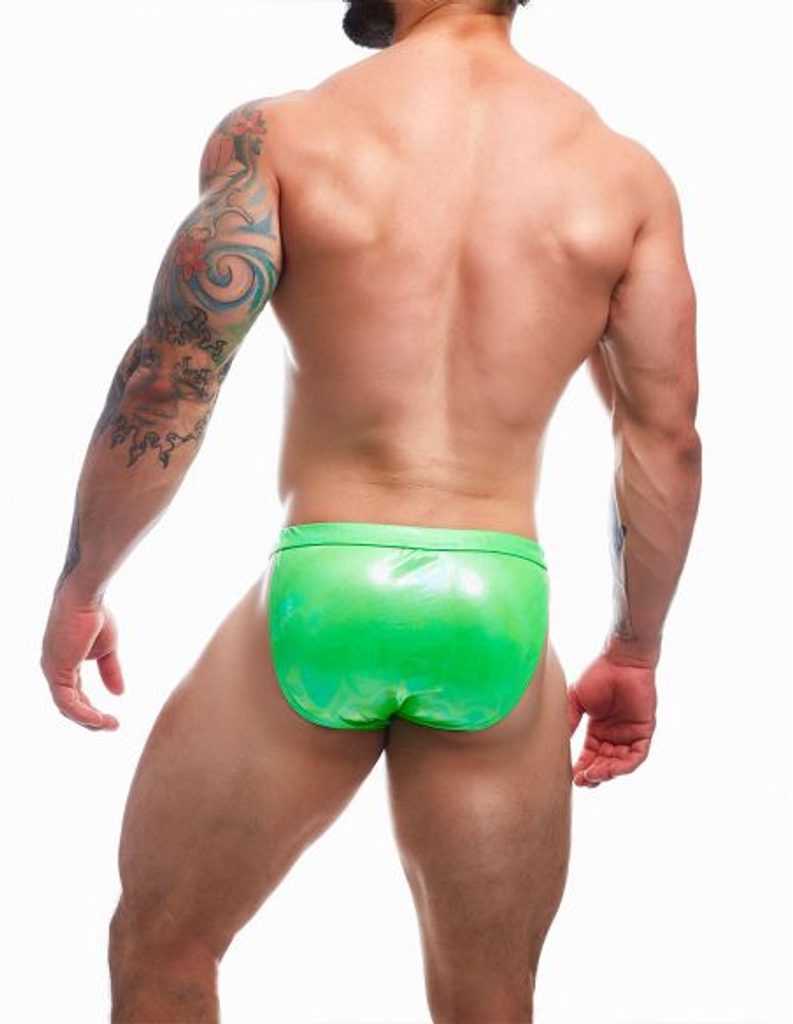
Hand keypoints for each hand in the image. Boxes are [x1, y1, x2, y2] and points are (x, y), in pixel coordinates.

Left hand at [40, 586, 124, 730]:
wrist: (87, 598)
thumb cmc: (96, 615)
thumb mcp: (107, 650)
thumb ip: (110, 671)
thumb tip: (119, 694)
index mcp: (65, 664)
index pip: (75, 696)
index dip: (92, 709)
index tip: (112, 719)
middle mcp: (54, 670)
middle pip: (69, 706)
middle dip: (90, 720)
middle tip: (111, 726)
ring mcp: (53, 671)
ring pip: (67, 708)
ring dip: (89, 720)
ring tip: (110, 725)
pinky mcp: (56, 671)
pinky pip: (68, 702)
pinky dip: (84, 713)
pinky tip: (100, 719)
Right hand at [567, 650, 656, 787]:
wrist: (621, 661)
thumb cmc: (598, 674)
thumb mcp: (576, 700)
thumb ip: (569, 721)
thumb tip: (559, 742)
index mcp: (598, 730)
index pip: (590, 756)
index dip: (581, 768)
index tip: (571, 776)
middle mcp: (614, 735)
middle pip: (604, 764)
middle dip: (593, 775)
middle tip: (581, 780)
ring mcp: (630, 734)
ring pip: (619, 764)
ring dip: (607, 773)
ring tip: (593, 775)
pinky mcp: (644, 732)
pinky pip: (636, 756)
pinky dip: (624, 766)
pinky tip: (610, 769)